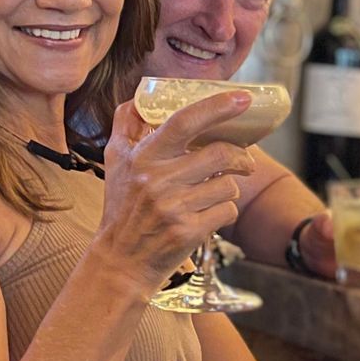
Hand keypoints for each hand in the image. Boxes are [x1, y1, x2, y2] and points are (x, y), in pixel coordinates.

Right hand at [97, 96, 258, 294]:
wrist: (120, 262)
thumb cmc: (122, 209)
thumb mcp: (114, 163)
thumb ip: (125, 127)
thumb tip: (137, 99)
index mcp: (144, 157)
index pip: (183, 121)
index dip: (216, 107)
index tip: (242, 98)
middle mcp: (158, 180)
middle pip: (221, 153)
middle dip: (242, 157)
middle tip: (245, 161)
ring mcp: (174, 207)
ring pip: (228, 184)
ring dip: (230, 188)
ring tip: (215, 193)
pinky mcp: (189, 231)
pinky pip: (228, 210)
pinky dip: (226, 212)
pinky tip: (209, 215)